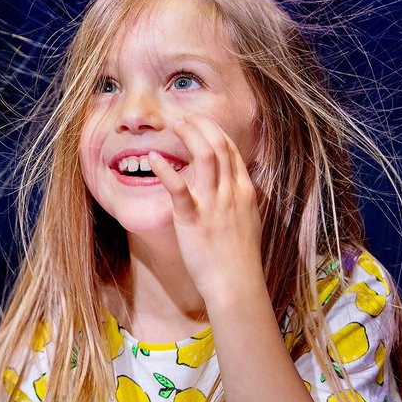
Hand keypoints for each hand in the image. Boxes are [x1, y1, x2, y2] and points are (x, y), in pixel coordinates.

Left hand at [147, 114, 264, 303]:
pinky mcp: (192, 219)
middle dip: (202, 126)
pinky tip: (153, 158)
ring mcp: (213, 204)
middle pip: (219, 145)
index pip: (232, 150)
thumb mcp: (248, 221)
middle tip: (185, 118)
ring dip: (189, 136)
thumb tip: (234, 186)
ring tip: (174, 126)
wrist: (236, 283)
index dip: (216, 132)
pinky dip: (166, 170)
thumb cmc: (239, 258)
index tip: (201, 123)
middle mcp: (231, 192)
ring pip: (205, 156)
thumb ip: (239, 200)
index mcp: (244, 192)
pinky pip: (178, 188)